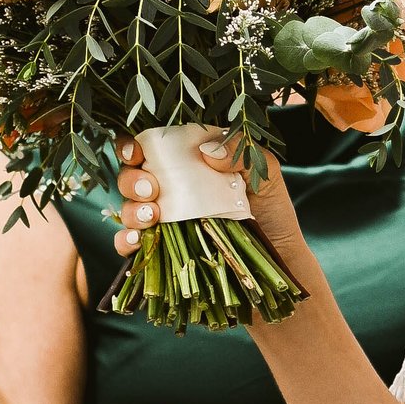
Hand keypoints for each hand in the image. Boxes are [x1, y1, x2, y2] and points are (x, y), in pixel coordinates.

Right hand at [113, 131, 302, 266]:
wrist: (278, 256)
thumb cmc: (271, 209)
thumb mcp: (264, 171)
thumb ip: (241, 151)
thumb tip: (207, 150)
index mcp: (188, 164)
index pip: (147, 148)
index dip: (131, 147)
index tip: (137, 154)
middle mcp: (169, 190)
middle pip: (130, 177)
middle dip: (131, 181)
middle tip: (151, 190)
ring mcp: (164, 221)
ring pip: (127, 210)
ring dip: (130, 211)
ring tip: (152, 216)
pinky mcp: (162, 250)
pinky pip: (130, 245)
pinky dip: (125, 241)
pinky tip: (138, 240)